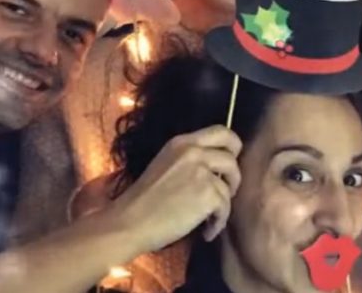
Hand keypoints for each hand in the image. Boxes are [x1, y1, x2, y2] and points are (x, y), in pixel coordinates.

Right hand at [107, 125, 242, 253]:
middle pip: (232, 158)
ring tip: (208, 219)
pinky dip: (218, 223)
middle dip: (233, 177)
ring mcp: (202, 172)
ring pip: (229, 187)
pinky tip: (206, 231)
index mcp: (182, 143)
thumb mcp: (166, 165)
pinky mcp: (208, 194)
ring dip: (222, 206)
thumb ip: (191, 160)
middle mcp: (194, 152)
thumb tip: (217, 168)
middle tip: (224, 192)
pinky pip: (225, 208)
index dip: (233, 146)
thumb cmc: (142, 201)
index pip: (221, 131)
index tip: (231, 160)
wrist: (128, 223)